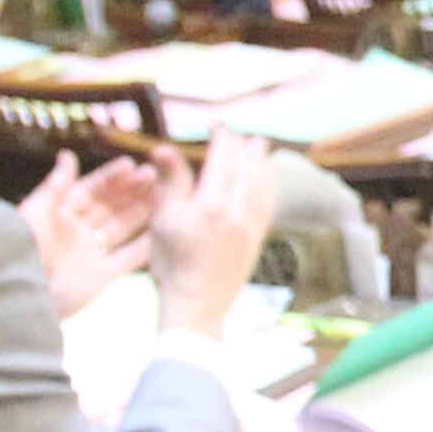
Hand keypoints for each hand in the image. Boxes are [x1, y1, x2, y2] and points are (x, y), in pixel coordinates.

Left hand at [17, 152, 158, 319]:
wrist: (21, 295)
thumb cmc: (22, 250)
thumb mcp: (35, 213)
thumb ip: (55, 185)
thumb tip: (68, 155)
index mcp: (59, 215)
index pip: (90, 190)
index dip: (111, 178)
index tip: (133, 165)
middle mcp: (78, 232)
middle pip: (110, 206)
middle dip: (132, 190)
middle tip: (155, 176)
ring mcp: (91, 254)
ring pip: (123, 227)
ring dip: (143, 211)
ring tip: (165, 195)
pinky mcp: (102, 276)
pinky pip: (129, 257)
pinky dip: (147, 245)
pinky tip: (164, 230)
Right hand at [144, 134, 279, 337]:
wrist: (197, 304)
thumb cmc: (171, 264)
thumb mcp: (163, 220)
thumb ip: (171, 182)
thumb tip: (164, 148)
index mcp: (211, 204)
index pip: (222, 160)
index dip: (221, 140)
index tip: (218, 126)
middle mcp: (238, 211)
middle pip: (245, 169)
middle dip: (243, 148)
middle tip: (242, 133)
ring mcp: (252, 226)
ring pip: (262, 185)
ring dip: (261, 163)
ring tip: (261, 146)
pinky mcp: (258, 239)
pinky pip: (269, 204)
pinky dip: (269, 186)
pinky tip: (267, 180)